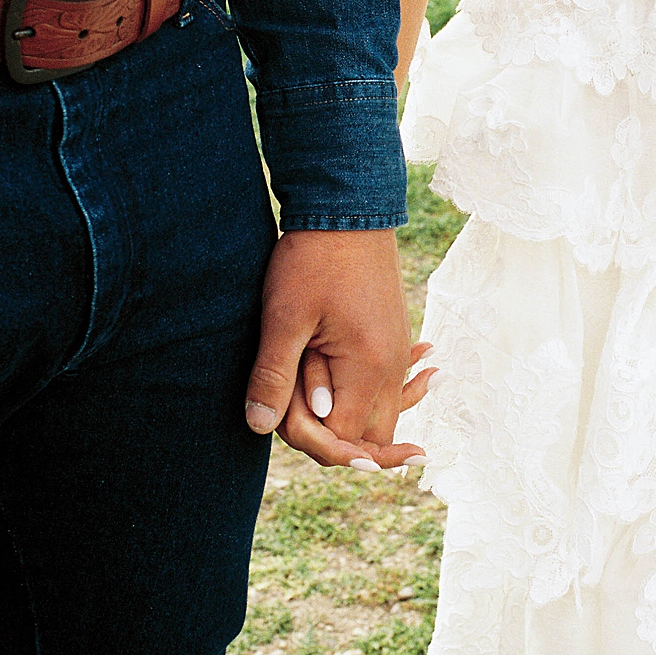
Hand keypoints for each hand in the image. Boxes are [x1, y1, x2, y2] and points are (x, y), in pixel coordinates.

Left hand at [243, 229, 431, 468]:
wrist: (349, 212)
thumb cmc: (312, 261)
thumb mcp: (283, 318)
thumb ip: (273, 376)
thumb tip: (259, 427)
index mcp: (367, 368)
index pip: (344, 438)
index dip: (310, 440)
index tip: (281, 421)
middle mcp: (390, 367)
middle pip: (374, 435)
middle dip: (339, 442)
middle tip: (306, 430)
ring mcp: (396, 351)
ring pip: (386, 412)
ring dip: (360, 423)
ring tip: (336, 420)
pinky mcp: (392, 337)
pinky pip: (396, 384)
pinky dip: (390, 394)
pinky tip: (392, 383)